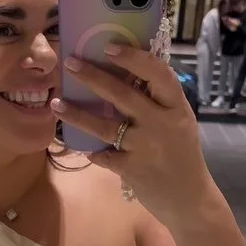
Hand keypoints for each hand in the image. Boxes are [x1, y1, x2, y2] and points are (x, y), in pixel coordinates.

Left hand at [53, 45, 213, 229]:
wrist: (189, 198)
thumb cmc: (182, 155)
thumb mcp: (179, 123)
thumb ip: (159, 102)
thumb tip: (129, 73)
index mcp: (176, 107)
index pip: (158, 74)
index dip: (133, 58)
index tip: (109, 47)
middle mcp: (161, 124)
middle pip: (122, 94)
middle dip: (93, 76)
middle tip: (70, 62)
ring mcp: (145, 147)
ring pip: (104, 126)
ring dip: (77, 114)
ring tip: (56, 104)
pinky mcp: (131, 169)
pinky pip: (103, 156)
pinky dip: (91, 151)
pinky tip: (79, 145)